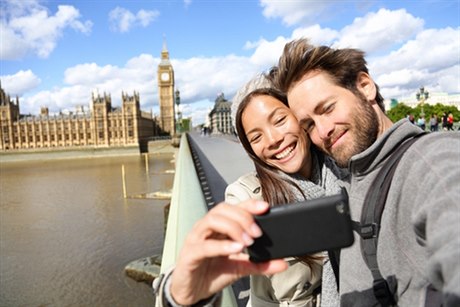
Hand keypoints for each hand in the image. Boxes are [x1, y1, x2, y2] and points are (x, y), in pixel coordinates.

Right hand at [170, 199, 287, 304]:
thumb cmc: (212, 273)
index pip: (233, 208)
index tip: (265, 207)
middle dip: (243, 217)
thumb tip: (283, 263)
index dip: (249, 204)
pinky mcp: (189, 255)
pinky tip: (236, 249)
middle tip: (258, 233)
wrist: (191, 292)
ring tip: (248, 241)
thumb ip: (260, 264)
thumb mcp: (240, 267)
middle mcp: (205, 228)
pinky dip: (222, 246)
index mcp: (218, 227)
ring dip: (233, 228)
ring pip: (212, 220)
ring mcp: (195, 239)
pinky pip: (204, 246)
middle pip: (222, 209)